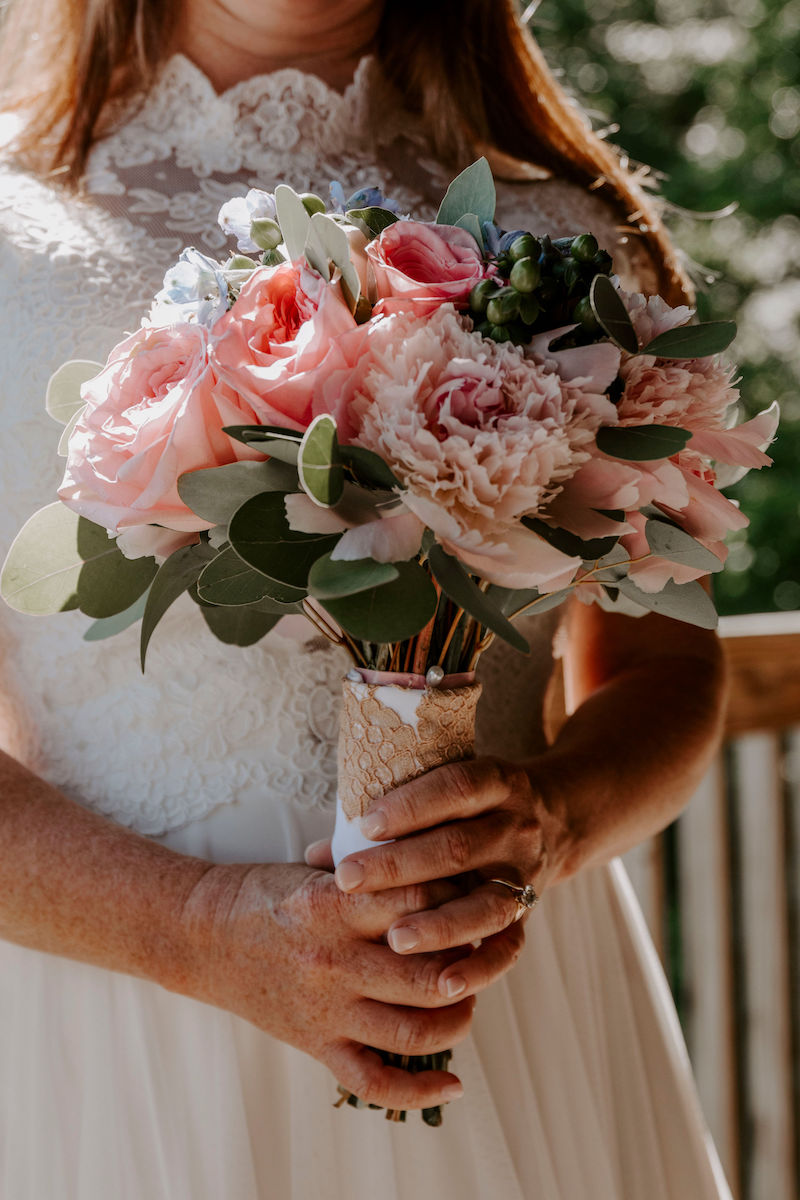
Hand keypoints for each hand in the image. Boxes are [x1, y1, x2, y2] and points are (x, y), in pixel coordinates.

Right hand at [177, 861, 474, 1110]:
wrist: (203, 934)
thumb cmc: (269, 893)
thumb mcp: (319, 869)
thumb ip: (374, 870)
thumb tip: (440, 859)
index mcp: (334, 904)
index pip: (420, 903)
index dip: (458, 900)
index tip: (475, 897)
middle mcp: (334, 959)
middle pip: (429, 973)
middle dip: (470, 966)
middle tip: (483, 954)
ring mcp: (326, 1008)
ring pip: (413, 1031)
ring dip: (457, 1020)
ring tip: (468, 1003)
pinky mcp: (315, 1044)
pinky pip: (374, 1081)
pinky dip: (419, 1091)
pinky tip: (453, 1083)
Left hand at [328, 757, 571, 997]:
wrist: (555, 817)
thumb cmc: (472, 805)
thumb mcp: (447, 791)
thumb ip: (389, 818)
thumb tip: (314, 856)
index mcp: (497, 783)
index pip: (454, 788)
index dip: (411, 806)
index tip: (365, 823)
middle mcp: (515, 827)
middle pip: (459, 847)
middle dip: (401, 866)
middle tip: (348, 881)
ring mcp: (526, 875)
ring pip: (485, 902)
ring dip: (439, 924)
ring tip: (394, 940)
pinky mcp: (528, 916)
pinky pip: (508, 948)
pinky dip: (478, 969)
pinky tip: (445, 986)